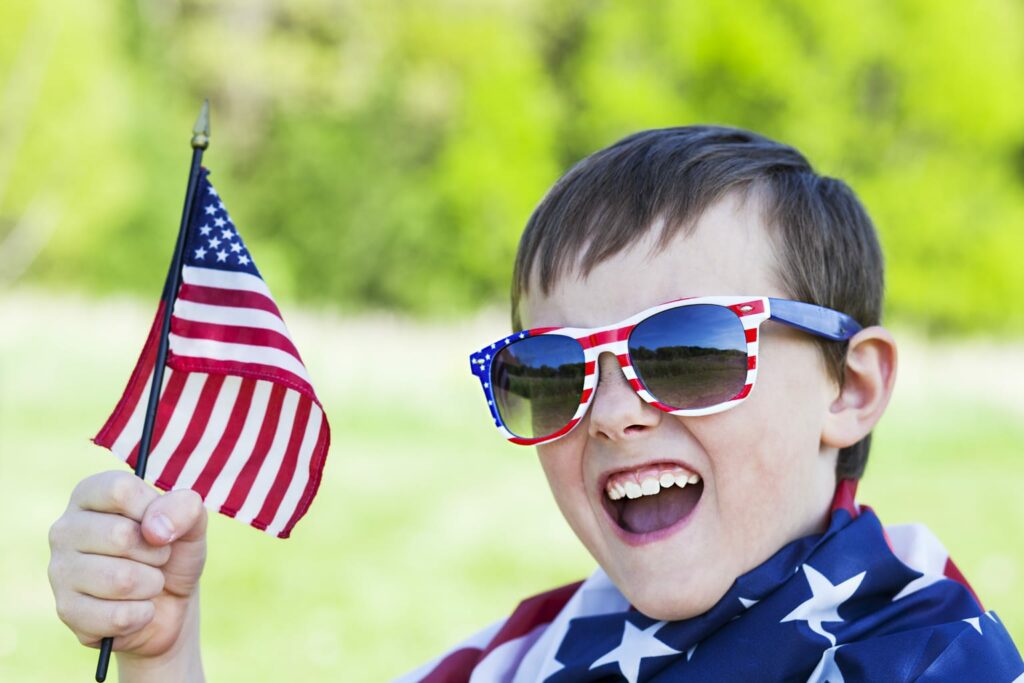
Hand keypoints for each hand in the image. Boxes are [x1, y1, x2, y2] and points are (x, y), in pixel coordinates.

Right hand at [48, 471, 207, 659]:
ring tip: (146, 582)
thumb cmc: (173, 552)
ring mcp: (59, 571)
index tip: (160, 525)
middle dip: (157, 553)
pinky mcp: (66, 611)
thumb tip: (155, 529)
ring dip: (151, 585)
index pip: (119, 490)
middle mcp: (65, 528)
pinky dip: (142, 614)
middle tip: (155, 558)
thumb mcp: (192, 523)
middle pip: (120, 535)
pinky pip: (119, 616)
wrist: (168, 604)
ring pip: (121, 580)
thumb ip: (185, 508)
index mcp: (90, 495)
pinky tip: (135, 608)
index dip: (153, 510)